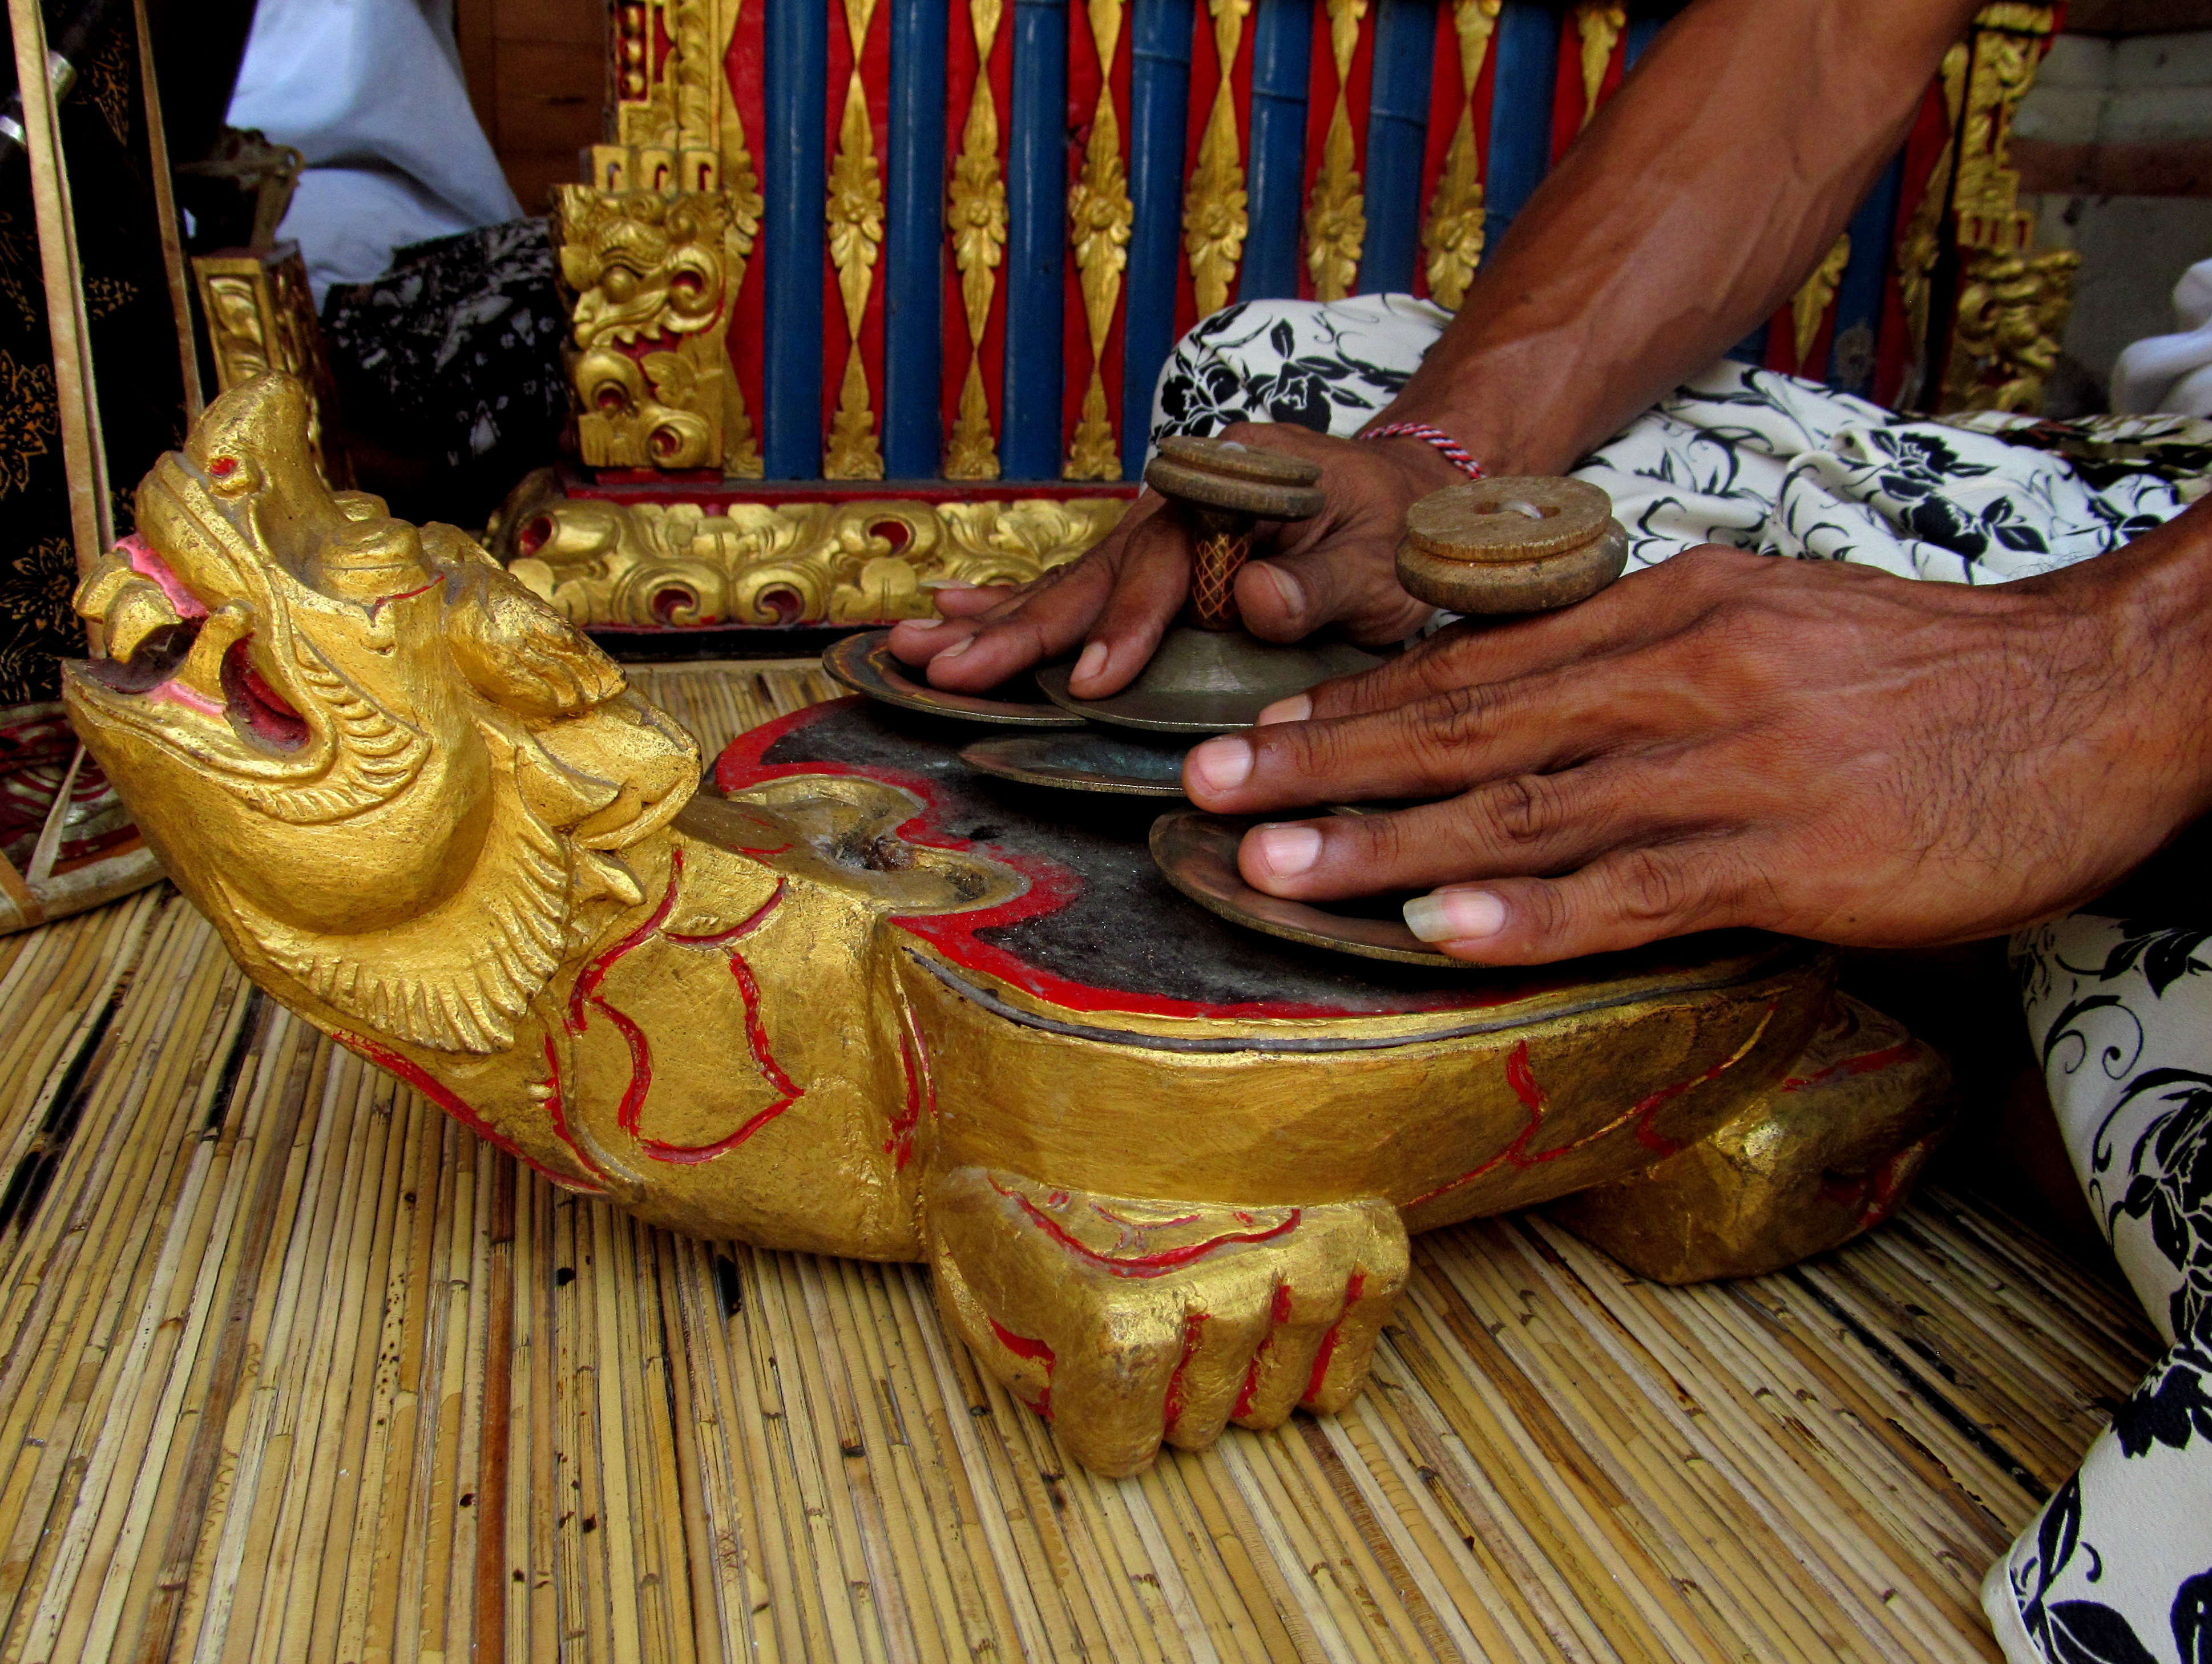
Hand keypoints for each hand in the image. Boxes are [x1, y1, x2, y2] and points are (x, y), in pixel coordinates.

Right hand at [886, 423, 1464, 696]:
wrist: (1403, 492)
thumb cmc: (1396, 528)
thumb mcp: (1381, 555)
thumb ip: (1321, 583)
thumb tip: (1256, 605)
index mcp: (1227, 489)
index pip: (1166, 568)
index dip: (1126, 625)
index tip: (1092, 679)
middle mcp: (1174, 506)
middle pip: (1089, 575)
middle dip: (1014, 628)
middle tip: (943, 667)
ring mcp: (1153, 534)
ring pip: (1064, 587)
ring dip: (989, 623)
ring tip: (911, 648)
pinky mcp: (1146, 565)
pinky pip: (1073, 592)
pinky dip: (1009, 609)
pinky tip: (946, 618)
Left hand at [1180, 515, 2211, 963]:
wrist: (2097, 692)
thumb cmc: (1926, 671)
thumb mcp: (1769, 621)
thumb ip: (1646, 659)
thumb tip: (1534, 701)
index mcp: (1667, 613)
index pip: (1476, 668)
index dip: (1355, 709)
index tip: (1255, 737)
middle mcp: (1678, 674)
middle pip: (1465, 726)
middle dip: (1323, 764)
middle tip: (1202, 795)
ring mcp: (1731, 764)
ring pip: (1525, 807)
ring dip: (1388, 840)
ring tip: (1274, 868)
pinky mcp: (1789, 853)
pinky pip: (1637, 886)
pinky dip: (1535, 911)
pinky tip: (1445, 931)